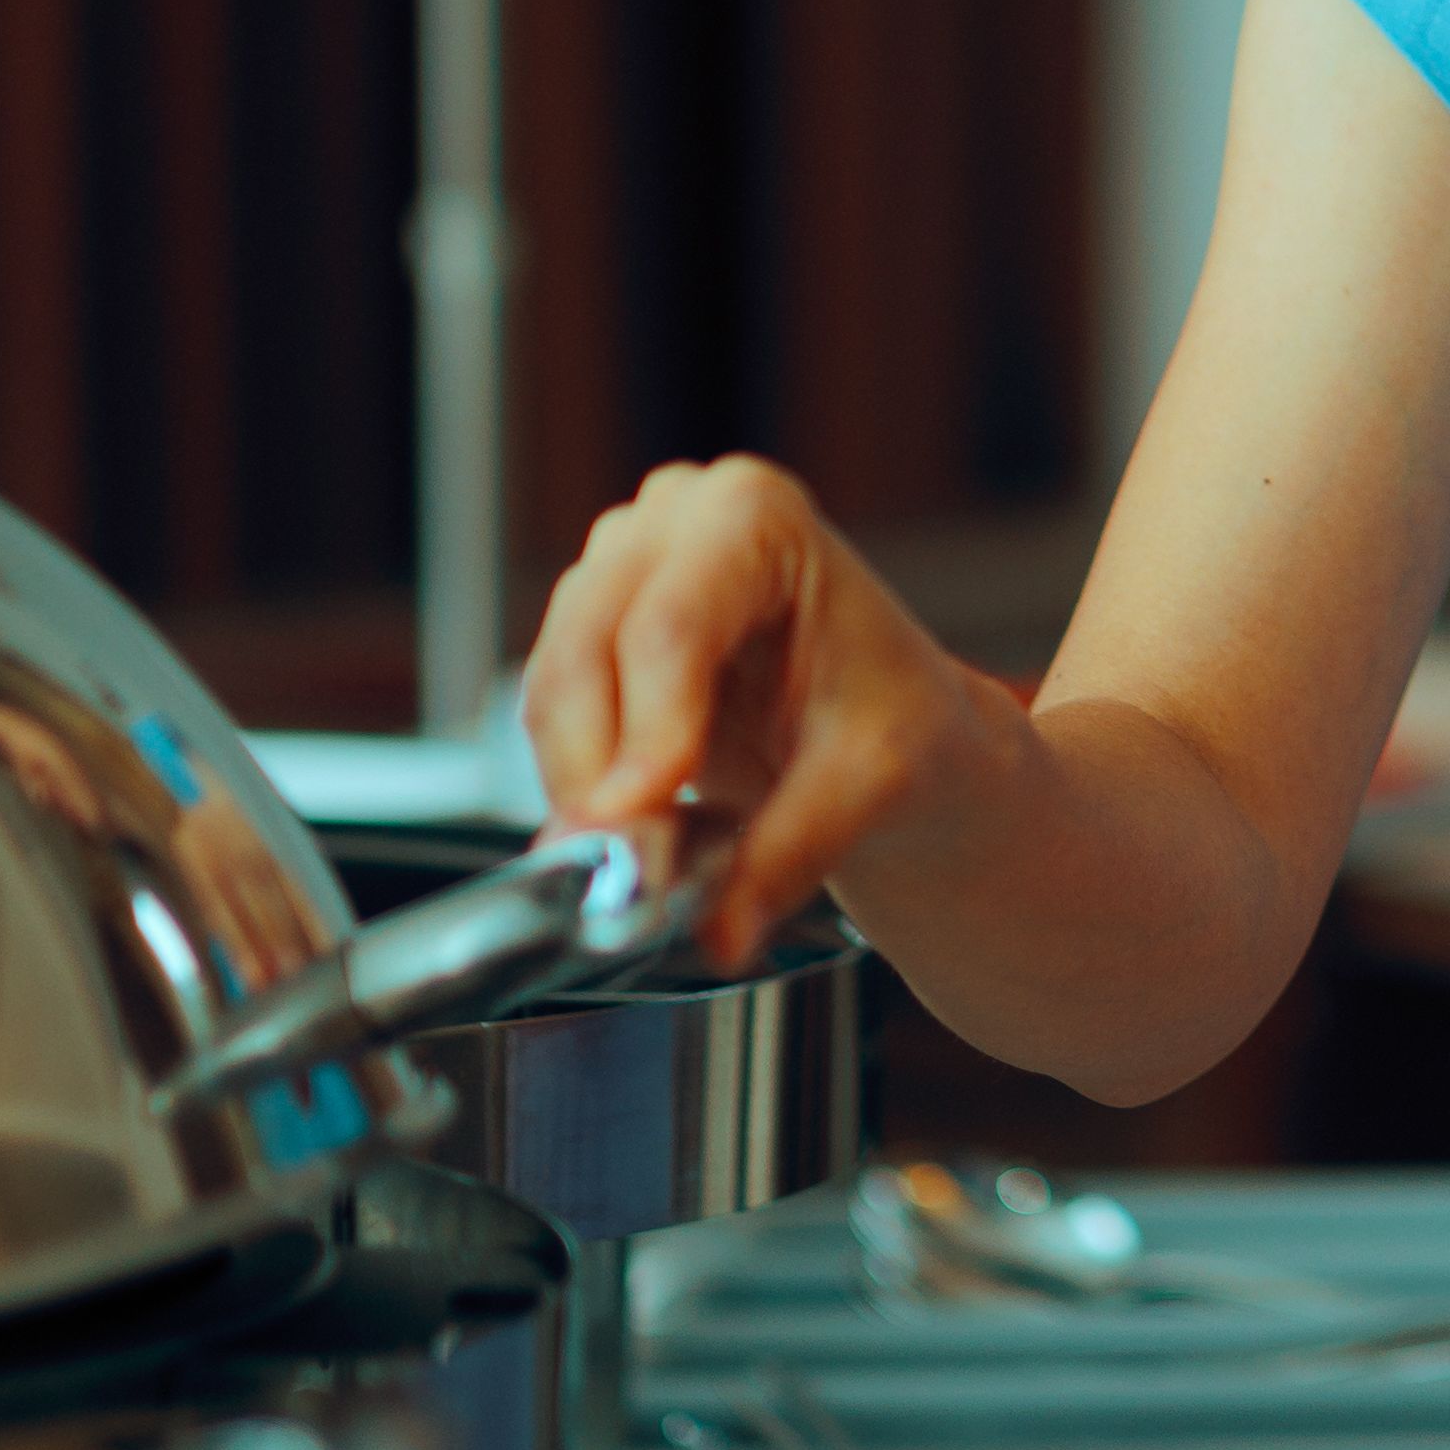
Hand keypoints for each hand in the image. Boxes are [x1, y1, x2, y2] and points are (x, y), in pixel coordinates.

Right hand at [518, 457, 1004, 964]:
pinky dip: (575, 785)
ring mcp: (620, 571)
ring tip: (631, 868)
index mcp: (758, 516)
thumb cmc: (898, 720)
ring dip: (578, 785)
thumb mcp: (870, 784)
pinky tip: (622, 837)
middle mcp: (672, 522)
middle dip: (598, 766)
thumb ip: (788, 853)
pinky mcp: (590, 635)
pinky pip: (551, 718)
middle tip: (618, 866)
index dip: (648, 723)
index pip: (675, 621)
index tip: (638, 813)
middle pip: (591, 646)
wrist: (892, 729)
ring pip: (555, 685)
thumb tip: (719, 933)